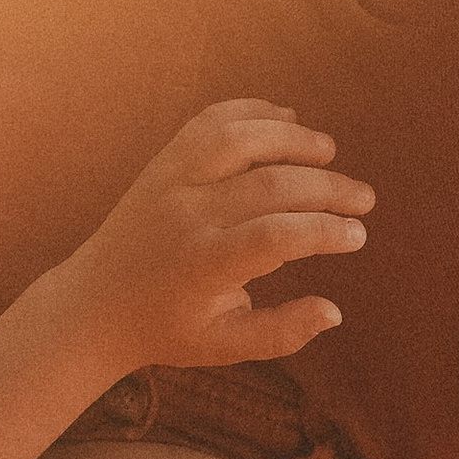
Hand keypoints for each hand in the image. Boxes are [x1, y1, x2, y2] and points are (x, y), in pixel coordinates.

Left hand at [53, 102, 371, 376]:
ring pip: (239, 138)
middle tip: (363, 199)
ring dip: (292, 138)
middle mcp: (187, 215)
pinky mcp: (162, 162)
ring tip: (328, 152)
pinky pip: (209, 122)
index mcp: (204, 265)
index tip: (357, 235)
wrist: (94, 304)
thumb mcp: (225, 347)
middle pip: (270, 184)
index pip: (277, 236)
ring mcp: (171, 181)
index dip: (325, 231)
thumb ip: (282, 333)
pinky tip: (286, 120)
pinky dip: (250, 112)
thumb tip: (334, 311)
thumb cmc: (166, 329)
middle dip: (328, 188)